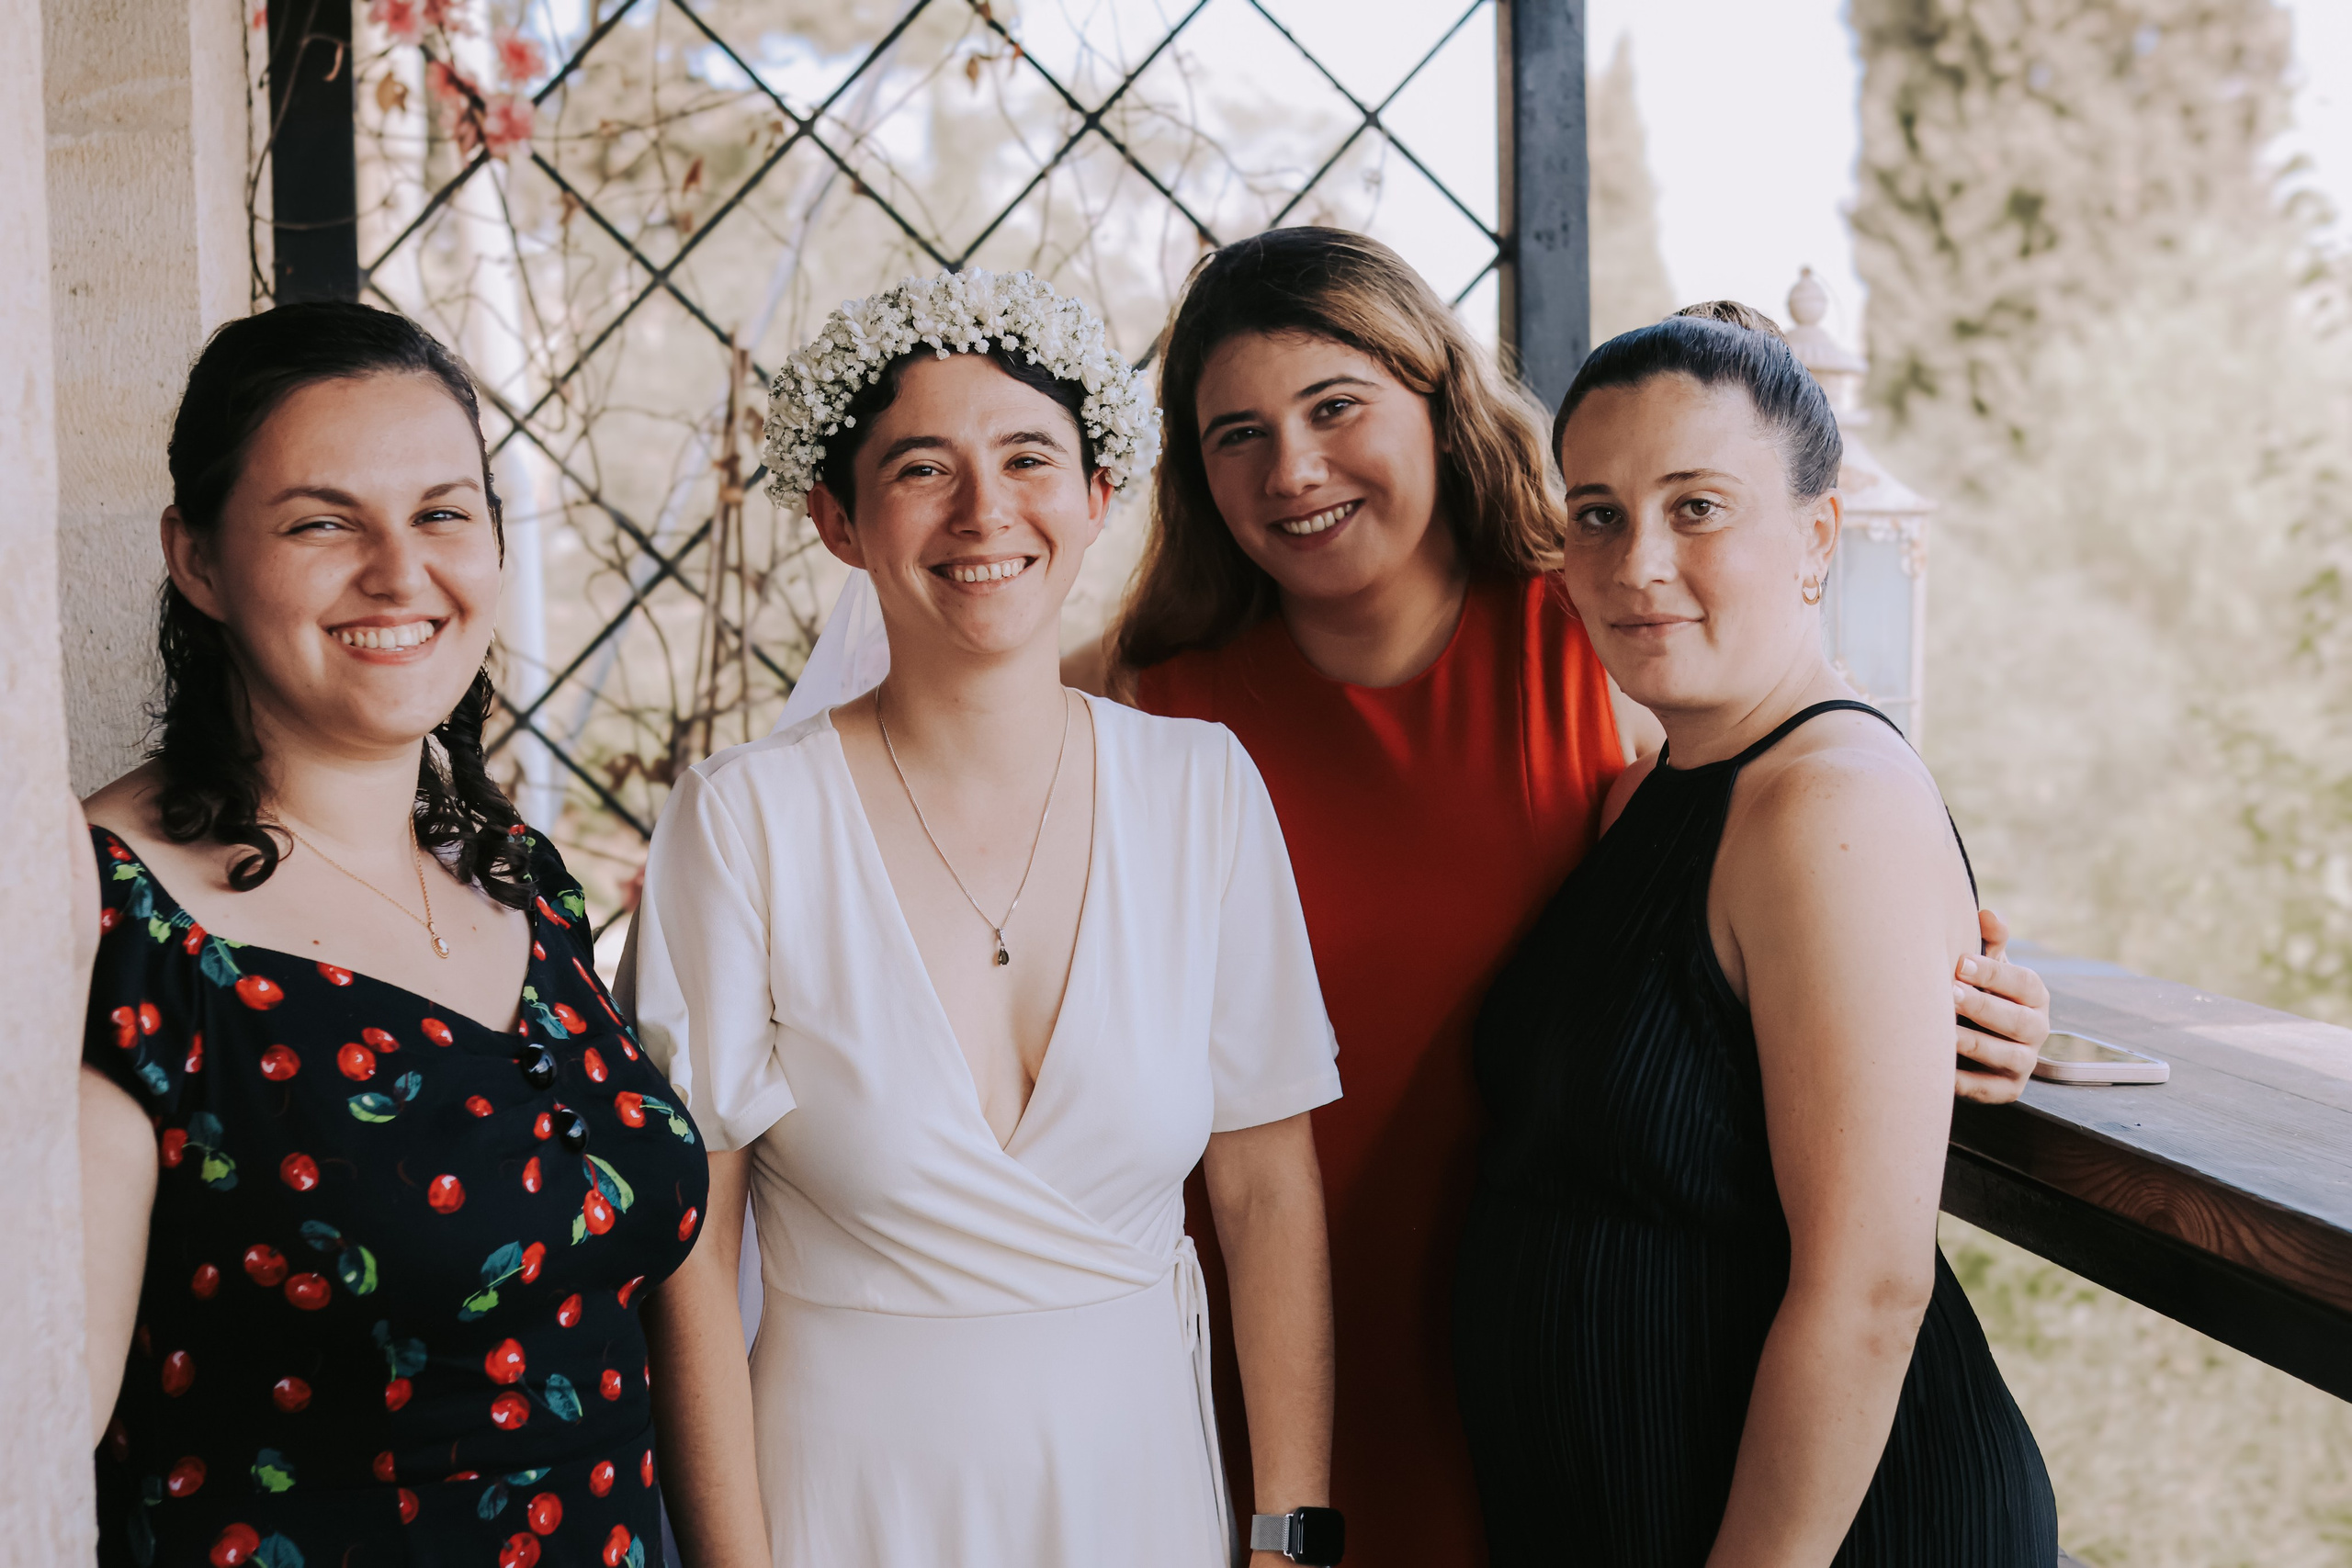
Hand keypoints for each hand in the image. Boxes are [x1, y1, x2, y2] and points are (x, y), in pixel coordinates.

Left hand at [1952, 909, 2047, 1104]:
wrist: (1978, 1036)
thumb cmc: (1980, 989)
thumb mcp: (1988, 965)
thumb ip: (1990, 942)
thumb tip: (1988, 914)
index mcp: (2035, 996)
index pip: (2024, 983)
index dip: (1995, 973)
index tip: (1960, 962)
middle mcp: (2037, 1030)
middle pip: (2018, 1022)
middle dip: (1983, 1007)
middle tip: (1948, 993)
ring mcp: (2024, 1063)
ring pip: (2005, 1057)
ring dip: (1973, 1043)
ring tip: (1943, 1031)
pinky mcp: (2007, 1090)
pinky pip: (1988, 1089)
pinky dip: (1964, 1081)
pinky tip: (1938, 1068)